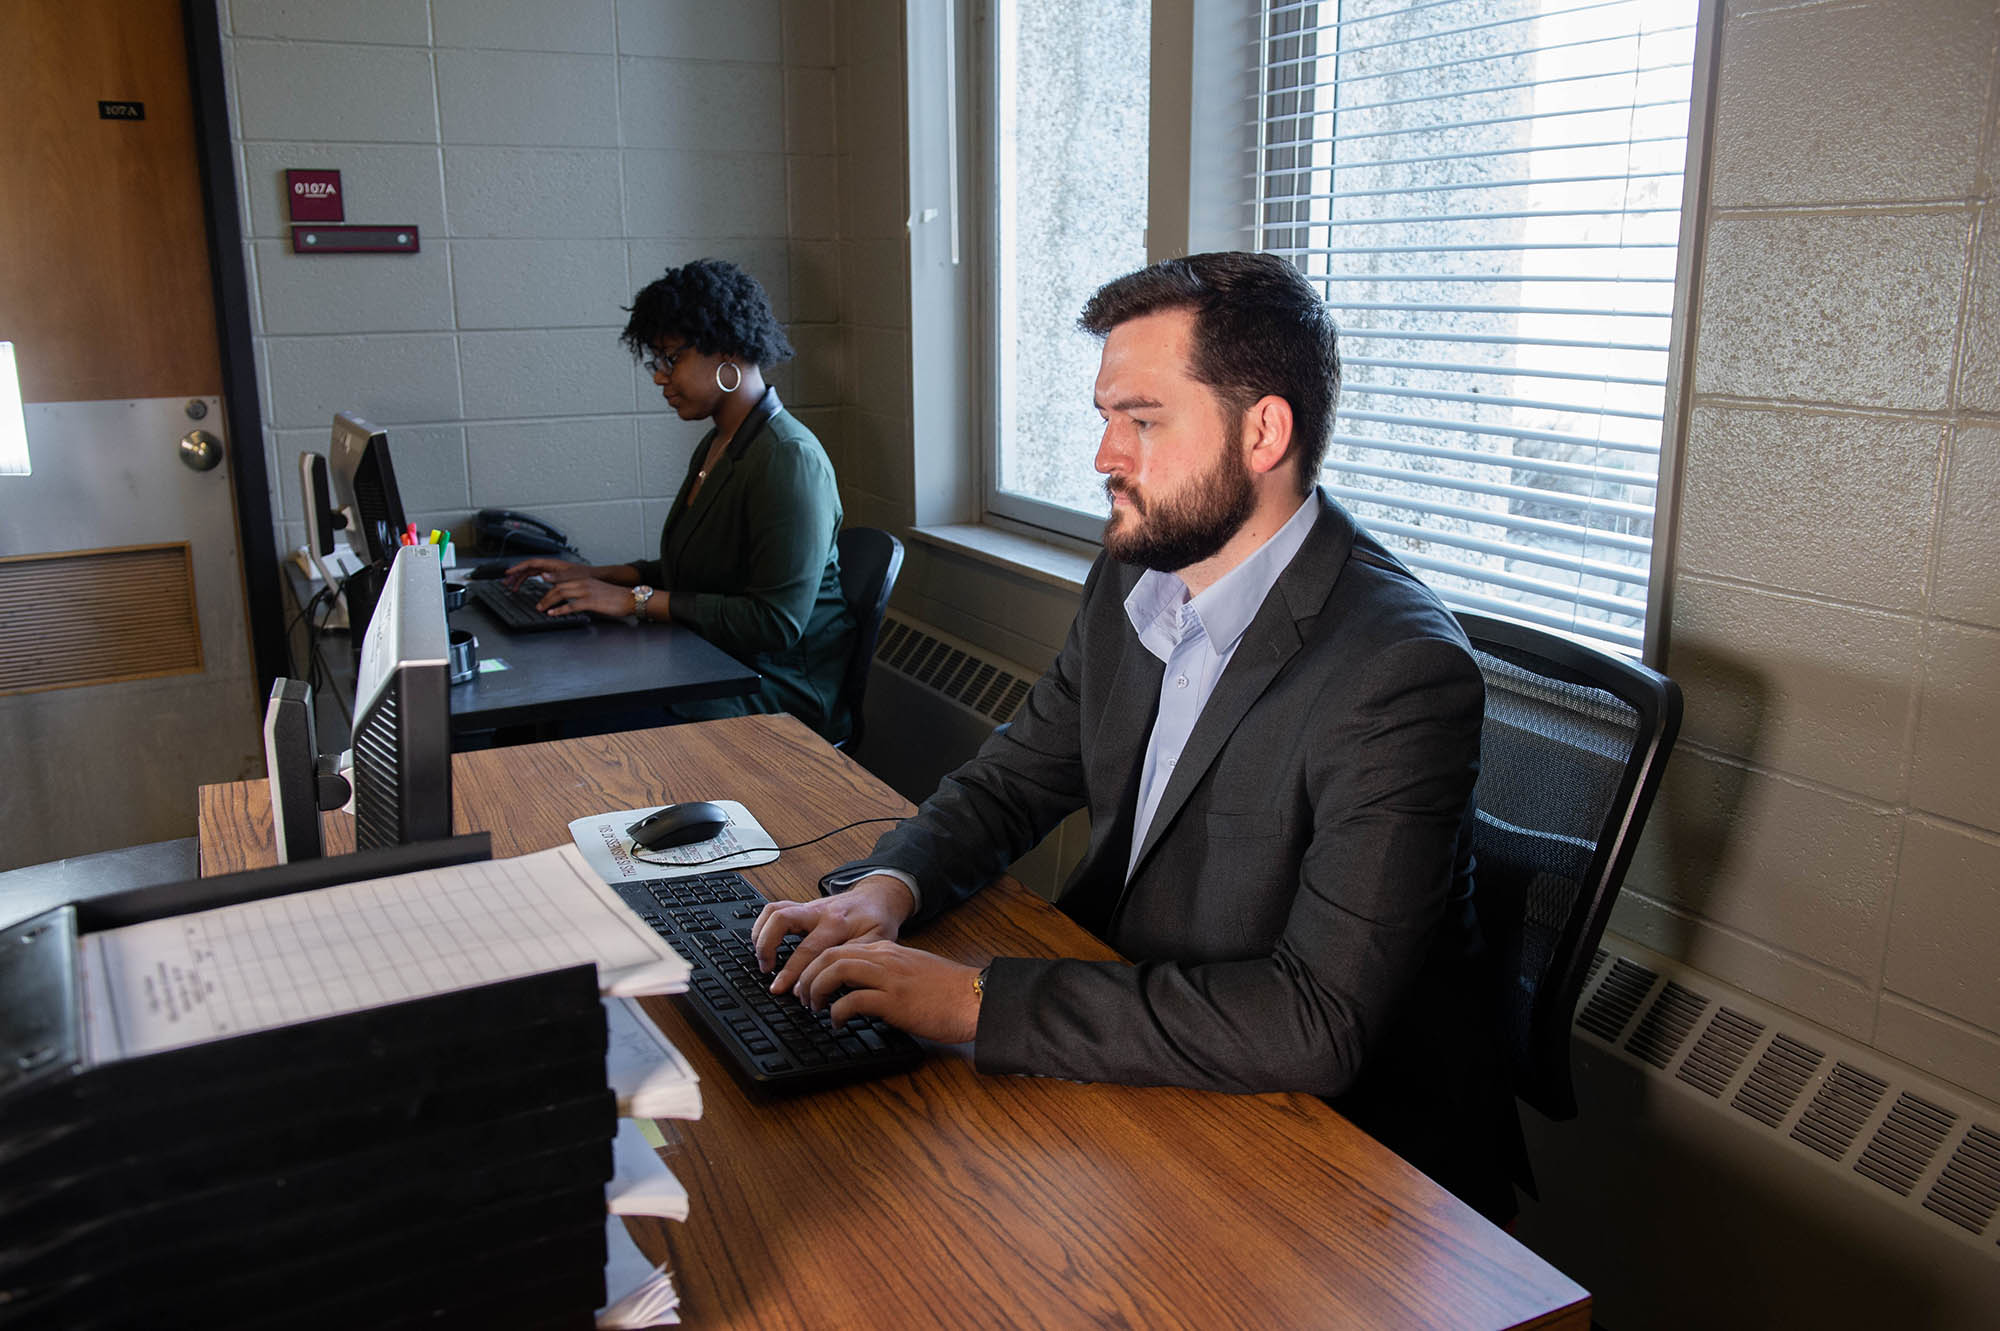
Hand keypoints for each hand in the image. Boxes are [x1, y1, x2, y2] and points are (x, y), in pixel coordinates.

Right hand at [501, 556, 587, 588]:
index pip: (530, 563)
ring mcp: (550, 571)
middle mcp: (549, 566)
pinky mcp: (552, 576)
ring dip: (520, 579)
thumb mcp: (570, 577)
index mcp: (551, 564)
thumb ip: (556, 577)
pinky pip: (535, 577)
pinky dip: (528, 581)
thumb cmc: (584, 575)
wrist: (594, 577)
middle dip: (516, 574)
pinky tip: (524, 586)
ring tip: (512, 587)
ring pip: (530, 573)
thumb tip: (542, 576)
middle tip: (506, 582)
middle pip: (527, 568)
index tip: (508, 572)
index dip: (518, 567)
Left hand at [533, 575, 637, 617]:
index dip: (551, 584)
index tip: (542, 588)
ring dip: (549, 602)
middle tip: (539, 604)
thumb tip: (576, 599)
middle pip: (558, 587)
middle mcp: (584, 583)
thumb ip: (585, 592)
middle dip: (546, 596)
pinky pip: (571, 605)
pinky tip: (553, 613)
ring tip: (542, 609)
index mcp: (585, 579)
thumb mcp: (598, 590)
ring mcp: (586, 592)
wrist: (630, 598)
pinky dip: (560, 610)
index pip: (563, 580)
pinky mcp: (590, 602)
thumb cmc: (616, 597)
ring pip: (561, 593)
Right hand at [752, 875, 913, 994]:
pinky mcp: (802, 906)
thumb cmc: (878, 921)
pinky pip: (774, 909)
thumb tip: (831, 980)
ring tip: (762, 962)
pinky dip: (762, 925)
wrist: (879, 897)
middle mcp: (819, 912)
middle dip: (768, 951)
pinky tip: (761, 944)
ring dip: (761, 936)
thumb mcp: (878, 942)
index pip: (809, 950)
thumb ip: (855, 958)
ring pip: (774, 911)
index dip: (797, 974)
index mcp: (838, 923)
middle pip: (782, 922)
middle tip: (770, 978)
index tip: (794, 994)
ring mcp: (808, 907)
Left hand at [794, 939, 982, 1044]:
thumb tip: (863, 989)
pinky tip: (836, 1023)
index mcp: (889, 950)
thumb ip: (888, 973)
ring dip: (816, 989)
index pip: (841, 947)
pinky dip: (837, 1011)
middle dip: (808, 974)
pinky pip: (853, 1000)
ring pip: (836, 969)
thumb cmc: (950, 991)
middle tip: (801, 996)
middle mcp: (885, 958)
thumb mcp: (914, 972)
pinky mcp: (894, 1000)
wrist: (976, 998)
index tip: (809, 982)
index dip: (817, 965)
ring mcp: (889, 977)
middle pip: (830, 954)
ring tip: (813, 1008)